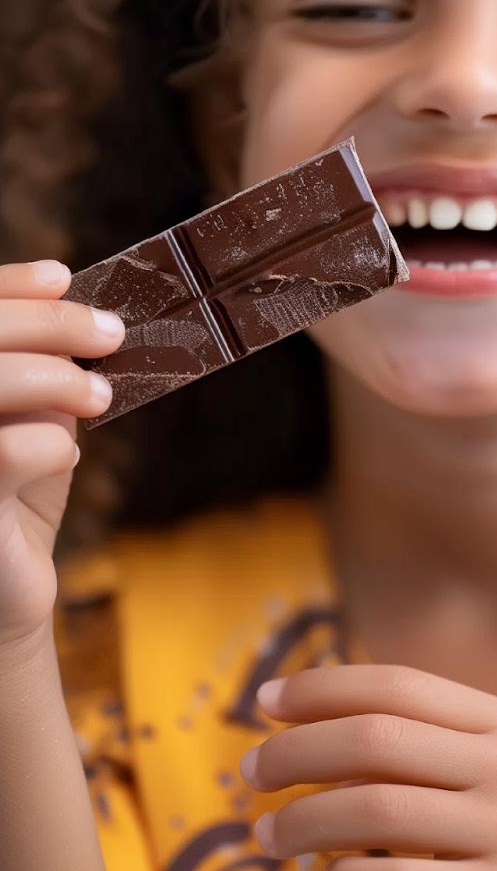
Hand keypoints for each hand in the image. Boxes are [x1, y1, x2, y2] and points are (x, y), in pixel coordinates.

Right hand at [0, 260, 121, 646]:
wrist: (7, 593)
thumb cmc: (15, 498)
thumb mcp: (30, 418)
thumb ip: (37, 369)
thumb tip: (71, 303)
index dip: (10, 287)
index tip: (64, 277)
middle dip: (52, 323)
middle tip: (111, 334)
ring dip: (58, 378)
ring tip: (99, 397)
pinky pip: (7, 452)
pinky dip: (49, 443)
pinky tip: (62, 458)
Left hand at [241, 664, 496, 870]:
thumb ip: (459, 744)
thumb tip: (352, 735)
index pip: (396, 685)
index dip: (321, 688)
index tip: (265, 703)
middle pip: (372, 740)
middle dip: (295, 752)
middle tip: (250, 774)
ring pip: (374, 811)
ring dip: (303, 822)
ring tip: (266, 837)